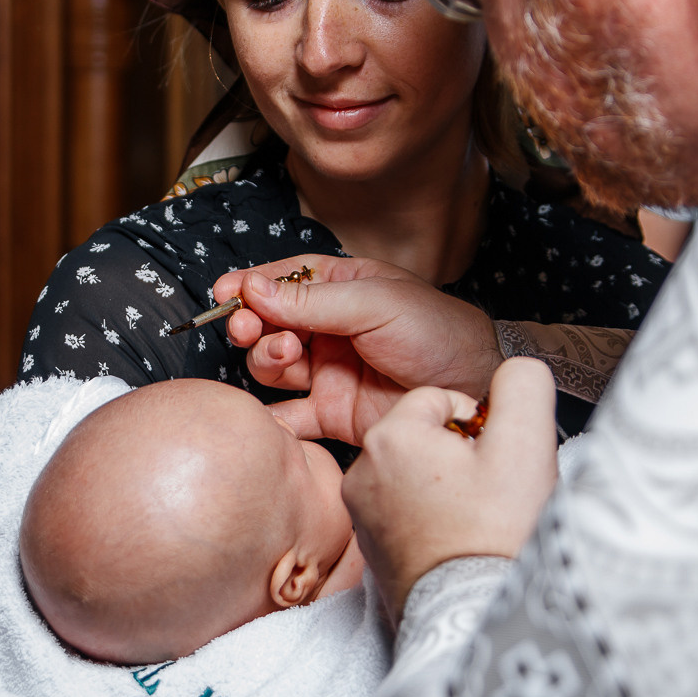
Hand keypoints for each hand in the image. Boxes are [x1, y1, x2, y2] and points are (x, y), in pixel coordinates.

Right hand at [214, 255, 502, 439]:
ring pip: (273, 365)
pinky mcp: (332, 413)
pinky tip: (268, 412)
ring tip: (283, 354)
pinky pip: (290, 415)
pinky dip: (273, 416)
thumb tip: (254, 289)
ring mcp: (329, 370)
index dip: (252, 285)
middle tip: (249, 328)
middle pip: (270, 323)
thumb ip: (313, 302)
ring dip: (266, 358)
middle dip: (252, 323)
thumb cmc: (439, 334)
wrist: (472, 393)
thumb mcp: (377, 304)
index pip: (286, 280)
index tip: (225, 293)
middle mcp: (331, 328)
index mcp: (344, 288)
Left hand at [342, 358, 557, 621]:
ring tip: (473, 517)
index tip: (494, 459)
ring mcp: (360, 512)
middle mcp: (362, 470)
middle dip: (459, 453)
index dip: (480, 424)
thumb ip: (522, 385)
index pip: (441, 399)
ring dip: (445, 484)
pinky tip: (456, 538)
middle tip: (487, 491)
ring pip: (413, 471)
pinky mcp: (368, 546)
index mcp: (390, 436)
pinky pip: (403, 508)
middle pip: (424, 434)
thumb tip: (514, 372)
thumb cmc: (497, 534)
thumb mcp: (526, 442)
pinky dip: (430, 516)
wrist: (477, 616)